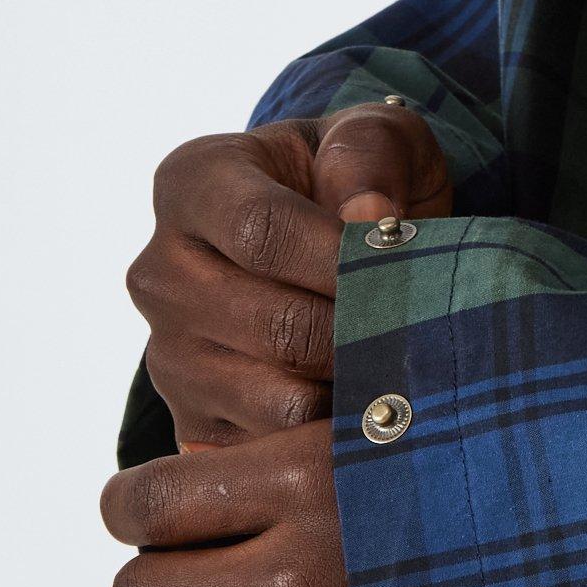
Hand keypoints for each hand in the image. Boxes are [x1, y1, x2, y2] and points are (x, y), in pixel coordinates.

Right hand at [126, 105, 451, 447]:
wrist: (335, 237)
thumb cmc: (360, 177)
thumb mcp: (379, 134)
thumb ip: (372, 155)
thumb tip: (369, 219)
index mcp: (195, 183)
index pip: (263, 232)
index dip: (342, 261)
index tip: (406, 270)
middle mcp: (161, 271)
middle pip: (271, 325)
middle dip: (362, 333)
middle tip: (425, 330)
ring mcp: (167, 352)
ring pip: (274, 397)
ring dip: (354, 389)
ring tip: (408, 366)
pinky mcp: (192, 420)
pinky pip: (268, 451)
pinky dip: (329, 438)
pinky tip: (374, 408)